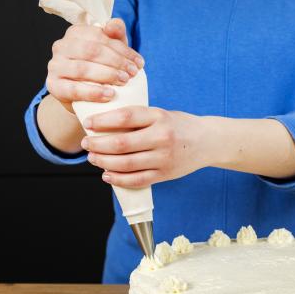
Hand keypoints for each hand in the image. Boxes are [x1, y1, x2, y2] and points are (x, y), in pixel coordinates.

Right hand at [46, 19, 143, 112]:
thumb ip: (115, 35)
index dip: (122, 50)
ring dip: (107, 75)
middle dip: (116, 62)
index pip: (100, 37)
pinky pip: (74, 89)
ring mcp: (55, 66)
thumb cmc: (98, 70)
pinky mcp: (53, 85)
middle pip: (91, 50)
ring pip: (83, 68)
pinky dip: (94, 92)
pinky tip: (110, 95)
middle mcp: (61, 46)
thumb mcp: (110, 51)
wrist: (81, 98)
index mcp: (75, 33)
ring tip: (124, 82)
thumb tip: (114, 24)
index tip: (139, 63)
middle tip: (132, 73)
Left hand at [82, 107, 215, 187]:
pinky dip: (118, 179)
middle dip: (98, 144)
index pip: (125, 117)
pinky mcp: (164, 174)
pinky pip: (137, 180)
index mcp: (159, 117)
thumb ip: (138, 119)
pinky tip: (107, 175)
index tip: (88, 124)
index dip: (103, 121)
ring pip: (126, 164)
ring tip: (93, 158)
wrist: (208, 142)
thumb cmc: (179, 125)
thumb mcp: (161, 114)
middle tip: (86, 143)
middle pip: (121, 143)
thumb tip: (103, 125)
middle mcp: (162, 137)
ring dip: (104, 162)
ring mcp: (164, 158)